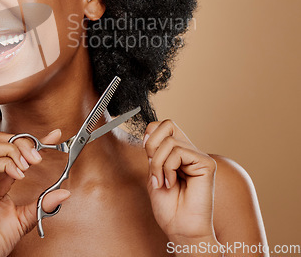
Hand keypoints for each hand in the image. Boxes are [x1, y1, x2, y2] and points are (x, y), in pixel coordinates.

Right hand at [0, 129, 70, 256]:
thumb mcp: (25, 218)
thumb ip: (43, 204)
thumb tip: (64, 193)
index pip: (12, 147)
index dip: (33, 139)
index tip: (54, 136)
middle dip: (22, 141)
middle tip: (38, 158)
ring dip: (14, 150)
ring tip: (28, 165)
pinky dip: (8, 164)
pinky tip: (19, 176)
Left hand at [143, 119, 217, 245]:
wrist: (180, 229)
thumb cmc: (168, 207)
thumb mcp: (153, 173)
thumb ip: (153, 152)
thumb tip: (149, 132)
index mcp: (177, 153)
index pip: (161, 126)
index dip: (149, 135)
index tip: (147, 155)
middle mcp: (189, 151)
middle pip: (167, 124)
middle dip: (152, 145)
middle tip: (153, 167)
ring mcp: (198, 156)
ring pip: (169, 142)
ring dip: (158, 164)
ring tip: (162, 182)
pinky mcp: (206, 163)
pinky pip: (179, 152)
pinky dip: (168, 168)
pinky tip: (172, 183)